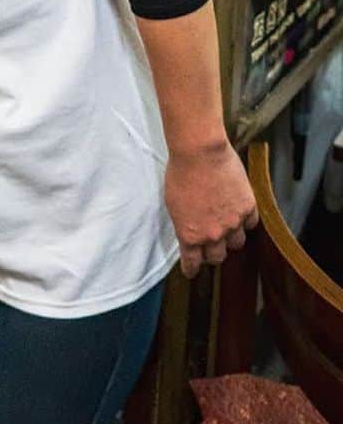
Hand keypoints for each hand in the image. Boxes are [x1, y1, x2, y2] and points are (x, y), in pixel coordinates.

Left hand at [165, 142, 258, 277]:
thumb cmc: (180, 172)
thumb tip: (189, 232)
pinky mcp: (248, 208)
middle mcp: (213, 234)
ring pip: (237, 243)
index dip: (192, 268)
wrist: (199, 152)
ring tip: (227, 225)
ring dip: (231, 237)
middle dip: (213, 252)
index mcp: (190, 234)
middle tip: (211, 244)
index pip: (192, 263)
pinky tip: (240, 212)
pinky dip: (246, 220)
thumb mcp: (172, 203)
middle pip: (218, 256)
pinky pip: (251, 223)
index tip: (191, 271)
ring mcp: (233, 223)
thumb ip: (183, 223)